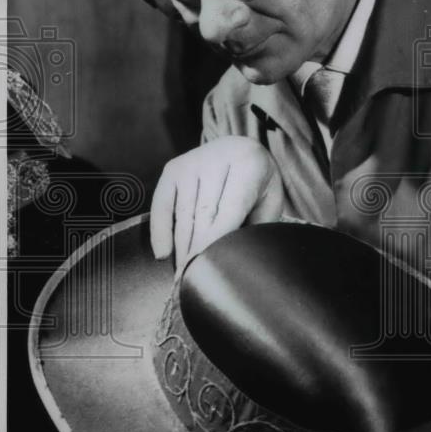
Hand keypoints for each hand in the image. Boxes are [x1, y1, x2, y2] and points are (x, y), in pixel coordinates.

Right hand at [150, 135, 283, 275]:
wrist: (241, 149)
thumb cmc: (258, 186)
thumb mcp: (269, 202)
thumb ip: (257, 225)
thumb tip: (236, 261)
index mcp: (248, 164)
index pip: (230, 209)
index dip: (217, 241)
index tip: (207, 268)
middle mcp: (216, 158)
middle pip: (203, 214)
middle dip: (197, 251)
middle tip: (194, 282)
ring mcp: (192, 161)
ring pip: (183, 213)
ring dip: (181, 248)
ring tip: (182, 277)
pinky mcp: (173, 168)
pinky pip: (162, 203)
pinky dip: (160, 230)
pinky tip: (163, 254)